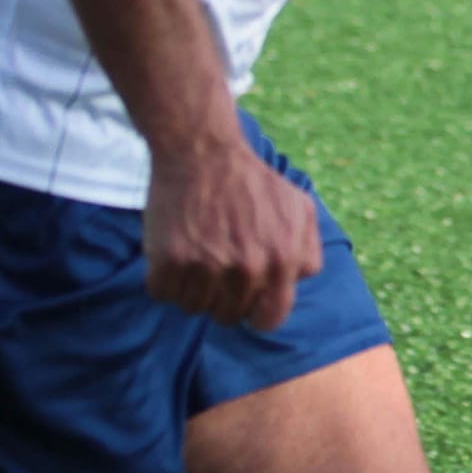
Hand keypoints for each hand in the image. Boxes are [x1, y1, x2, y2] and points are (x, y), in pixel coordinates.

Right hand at [144, 138, 323, 329]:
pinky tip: (172, 254)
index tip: (245, 302)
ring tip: (195, 256)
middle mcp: (248, 269)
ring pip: (193, 307)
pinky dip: (163, 279)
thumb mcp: (300, 209)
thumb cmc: (253, 182)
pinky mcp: (169, 259)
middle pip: (227, 316)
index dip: (255, 314)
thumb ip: (307, 249)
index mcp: (283, 262)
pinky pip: (162, 293)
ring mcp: (207, 266)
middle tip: (215, 266)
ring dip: (191, 288)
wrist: (203, 152)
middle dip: (222, 297)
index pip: (268, 320)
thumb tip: (299, 281)